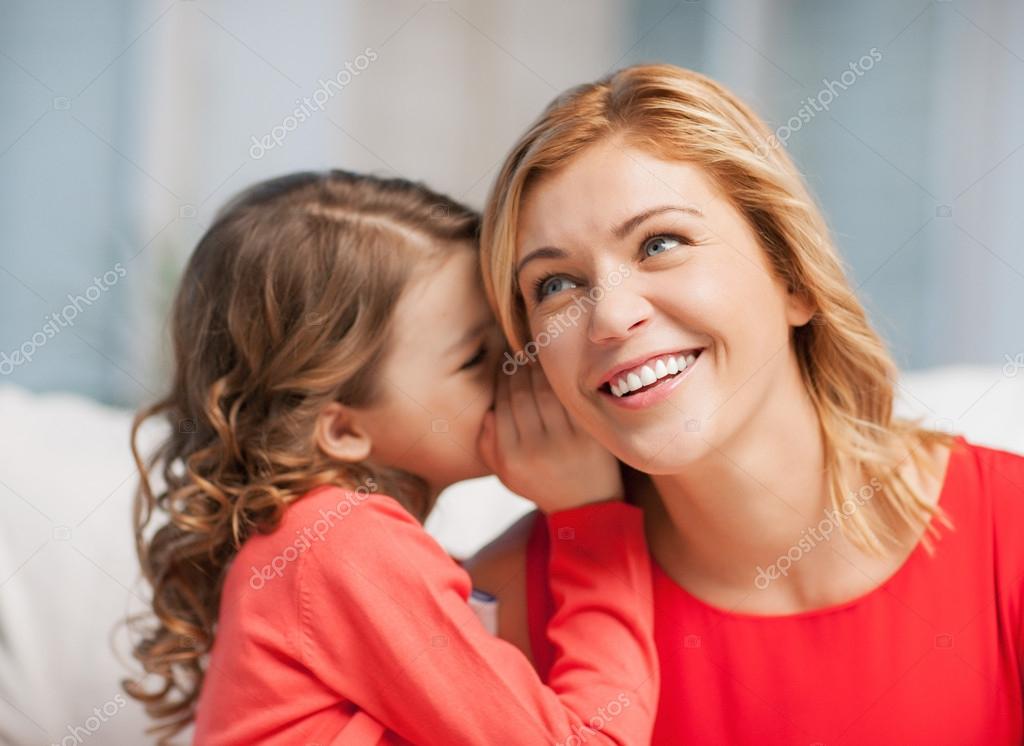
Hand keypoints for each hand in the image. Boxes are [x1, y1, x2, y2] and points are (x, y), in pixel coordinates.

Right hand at [477, 360, 621, 512]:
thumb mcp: (505, 474)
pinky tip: (556, 373)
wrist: (585, 506)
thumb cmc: (540, 483)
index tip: (503, 367)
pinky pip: (569, 401)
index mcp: (511, 458)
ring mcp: (564, 443)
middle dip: (517, 370)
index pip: (501, 406)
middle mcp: (535, 450)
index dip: (501, 381)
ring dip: (537, 370)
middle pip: (521, 396)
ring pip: (544, 393)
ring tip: (533, 359)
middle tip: (517, 356)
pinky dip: (561, 383)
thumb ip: (488, 445)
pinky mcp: (588, 437)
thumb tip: (488, 412)